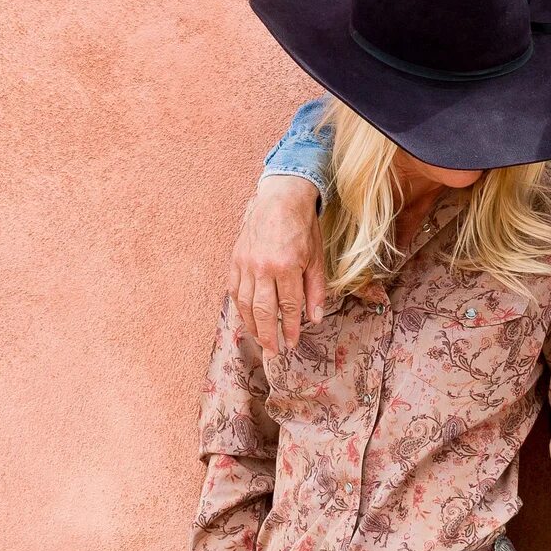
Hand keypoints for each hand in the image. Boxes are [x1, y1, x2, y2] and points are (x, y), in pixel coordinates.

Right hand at [230, 174, 327, 357]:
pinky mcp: (235, 259)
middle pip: (263, 311)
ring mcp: (246, 263)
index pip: (288, 307)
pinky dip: (239, 308)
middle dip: (268, 335)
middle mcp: (263, 267)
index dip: (290, 329)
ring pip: (244, 304)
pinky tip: (246, 319)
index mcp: (286, 267)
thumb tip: (315, 319)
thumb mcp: (316, 258)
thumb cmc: (303, 228)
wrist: (280, 198)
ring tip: (260, 340)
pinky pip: (234, 290)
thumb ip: (315, 291)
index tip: (292, 344)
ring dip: (252, 326)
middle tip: (273, 352)